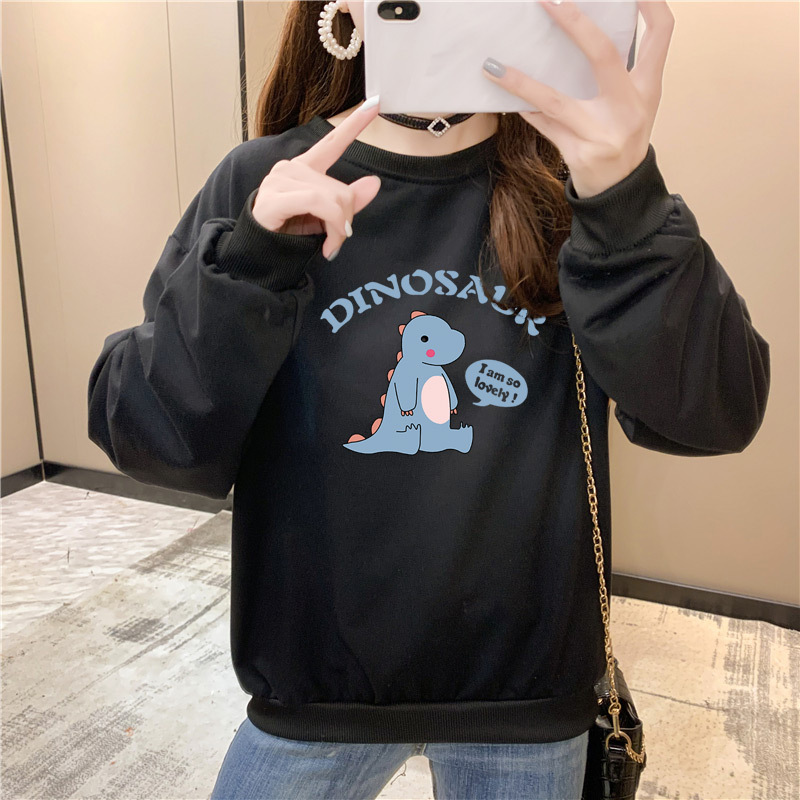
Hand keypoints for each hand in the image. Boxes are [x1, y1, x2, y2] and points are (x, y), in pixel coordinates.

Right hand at [252, 97, 382, 259]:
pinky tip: (327, 245)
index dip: (354, 125)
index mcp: (305, 170)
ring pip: (332, 199)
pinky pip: (317, 202)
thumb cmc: (289, 235)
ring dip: (339, 229)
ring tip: (331, 246)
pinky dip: (331, 226)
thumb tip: (374, 183)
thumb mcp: (325, 219)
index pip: (332, 143)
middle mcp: (291, 168)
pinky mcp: (274, 197)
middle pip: (341, 190)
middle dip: (345, 221)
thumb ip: (349, 202)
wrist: (260, 255)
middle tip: (338, 241)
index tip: (375, 104)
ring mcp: (280, 180)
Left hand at [482, 0, 674, 197]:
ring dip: (520, 83)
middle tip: (547, 1)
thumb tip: (580, 29)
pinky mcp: (578, 154)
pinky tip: (500, 97)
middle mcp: (628, 108)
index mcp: (647, 88)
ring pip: (555, 100)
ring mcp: (602, 133)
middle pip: (603, 55)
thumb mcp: (633, 104)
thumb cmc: (622, 138)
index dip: (651, 3)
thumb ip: (618, 70)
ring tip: (492, 66)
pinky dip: (523, 110)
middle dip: (574, 23)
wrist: (620, 192)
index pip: (661, 34)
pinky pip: (543, 126)